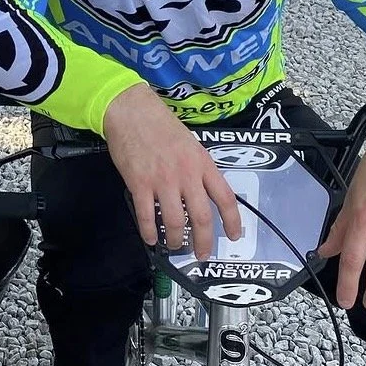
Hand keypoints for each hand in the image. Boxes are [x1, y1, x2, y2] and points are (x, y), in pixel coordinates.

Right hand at [103, 84, 241, 259]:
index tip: (233, 237)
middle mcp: (186, 175)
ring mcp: (162, 181)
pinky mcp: (139, 184)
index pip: (225, 198)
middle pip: (202, 217)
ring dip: (176, 239)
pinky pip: (147, 216)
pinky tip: (151, 238)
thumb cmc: (161, 124)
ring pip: (175, 221)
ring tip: (174, 245)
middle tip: (201, 254)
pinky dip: (149, 232)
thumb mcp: (191, 144)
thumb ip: (198, 169)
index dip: (232, 221)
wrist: (132, 111)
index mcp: (203, 163)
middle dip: (204, 241)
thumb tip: (203, 193)